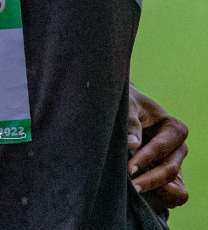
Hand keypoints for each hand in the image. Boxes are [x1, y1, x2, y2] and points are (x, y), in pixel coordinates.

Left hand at [129, 83, 188, 210]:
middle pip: (170, 171)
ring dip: (153, 191)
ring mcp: (174, 163)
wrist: (126, 110)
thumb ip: (130, 122)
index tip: (129, 168)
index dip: (146, 158)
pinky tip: (136, 196)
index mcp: (174, 128)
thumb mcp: (128, 106)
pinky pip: (169, 196)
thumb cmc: (127, 105)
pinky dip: (156, 198)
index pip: (162, 148)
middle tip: (129, 186)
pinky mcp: (167, 176)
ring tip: (131, 192)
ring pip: (172, 187)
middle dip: (150, 180)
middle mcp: (179, 148)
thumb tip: (133, 144)